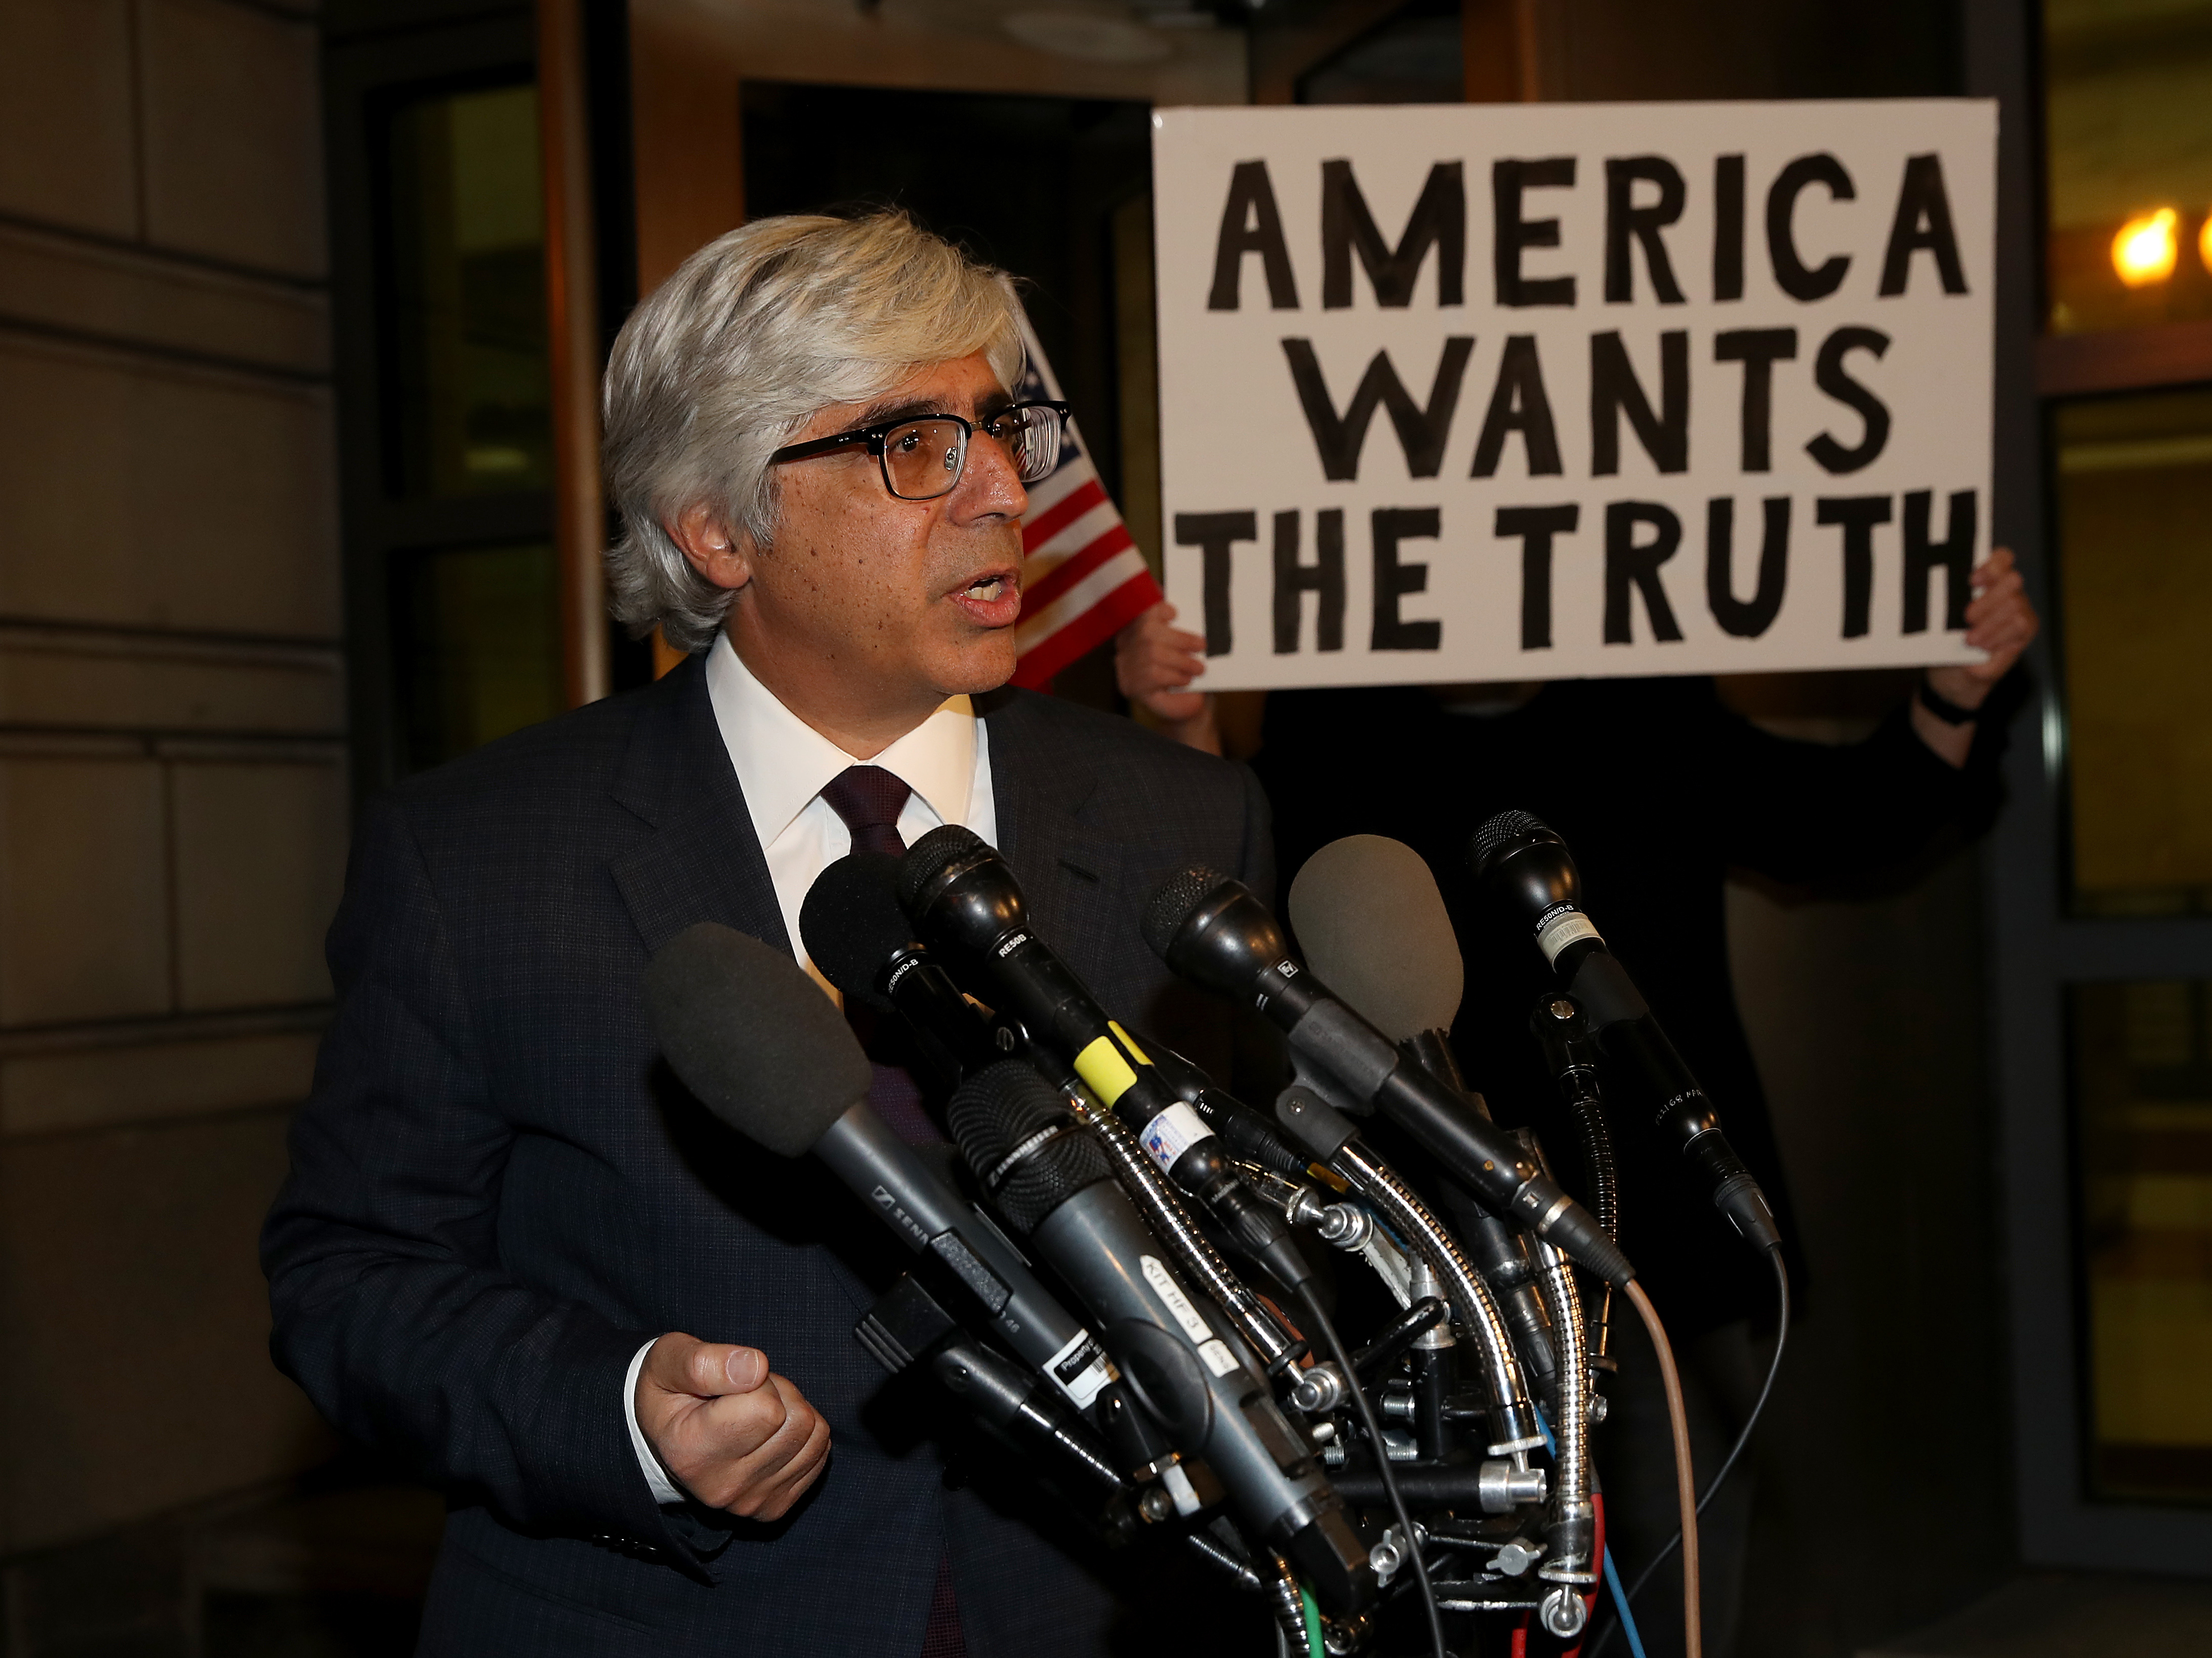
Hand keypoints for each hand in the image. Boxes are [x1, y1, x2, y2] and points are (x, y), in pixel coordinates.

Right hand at [635, 1334, 829, 1519]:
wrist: (662, 1438)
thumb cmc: (669, 1389)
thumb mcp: (669, 1361)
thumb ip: (705, 1362)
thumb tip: (757, 1367)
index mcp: (691, 1452)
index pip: (766, 1408)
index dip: (758, 1380)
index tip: (730, 1382)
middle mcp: (721, 1488)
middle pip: (796, 1421)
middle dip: (779, 1392)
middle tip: (745, 1393)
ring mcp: (750, 1502)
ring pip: (813, 1435)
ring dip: (793, 1409)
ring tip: (756, 1410)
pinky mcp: (774, 1506)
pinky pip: (820, 1452)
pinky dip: (804, 1432)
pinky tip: (769, 1432)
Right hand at [1115, 602, 1220, 754]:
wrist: (1187, 707)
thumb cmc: (1187, 672)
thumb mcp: (1186, 648)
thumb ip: (1182, 631)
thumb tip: (1194, 618)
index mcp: (1137, 630)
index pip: (1142, 613)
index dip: (1156, 610)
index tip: (1173, 613)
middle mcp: (1126, 647)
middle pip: (1147, 632)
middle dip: (1178, 638)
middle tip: (1201, 645)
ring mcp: (1126, 667)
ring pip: (1152, 654)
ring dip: (1180, 660)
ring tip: (1198, 668)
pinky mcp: (1132, 687)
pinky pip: (1153, 675)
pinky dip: (1174, 675)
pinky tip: (1185, 680)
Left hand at [1924, 545, 2038, 712]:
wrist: (1954, 672)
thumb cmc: (1945, 638)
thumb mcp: (1941, 619)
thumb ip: (1949, 603)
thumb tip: (1943, 592)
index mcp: (1988, 580)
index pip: (2002, 557)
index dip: (1992, 565)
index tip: (1972, 581)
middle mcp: (2008, 590)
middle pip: (2012, 580)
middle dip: (1988, 599)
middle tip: (1967, 618)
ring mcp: (2020, 608)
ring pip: (2016, 604)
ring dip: (1991, 623)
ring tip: (1971, 640)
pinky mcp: (2026, 629)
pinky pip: (2020, 625)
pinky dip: (1999, 636)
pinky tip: (1984, 646)